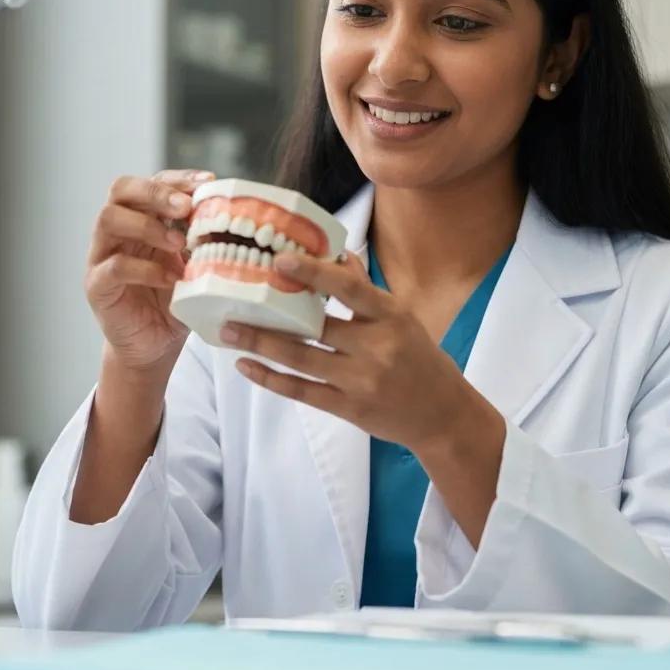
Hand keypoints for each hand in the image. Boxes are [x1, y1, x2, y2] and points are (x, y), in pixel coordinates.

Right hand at [84, 169, 214, 373]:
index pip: (152, 182)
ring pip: (108, 219)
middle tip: (186, 207)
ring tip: (178, 243)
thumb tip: (237, 214)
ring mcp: (102, 256)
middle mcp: (117, 231)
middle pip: (120, 189)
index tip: (208, 182)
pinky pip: (114, 266)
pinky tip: (171, 279)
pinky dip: (145, 269)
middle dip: (156, 192)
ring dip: (148, 226)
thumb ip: (205, 239)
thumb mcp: (195, 264)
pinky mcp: (97, 285)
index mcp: (141, 218)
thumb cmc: (176, 300)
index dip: (178, 179)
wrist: (156, 345)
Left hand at [220, 250, 473, 453]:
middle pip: (316, 327)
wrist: (442, 415)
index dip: (314, 273)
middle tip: (233, 300)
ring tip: (227, 331)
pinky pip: (302, 392)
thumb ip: (366, 291)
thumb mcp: (402, 318)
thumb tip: (339, 254)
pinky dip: (270, 378)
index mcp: (391, 316)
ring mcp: (362, 382)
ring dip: (260, 343)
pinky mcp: (349, 410)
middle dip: (270, 314)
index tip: (279, 259)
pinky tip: (246, 365)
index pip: (349, 289)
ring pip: (301, 360)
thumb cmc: (420, 357)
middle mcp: (377, 348)